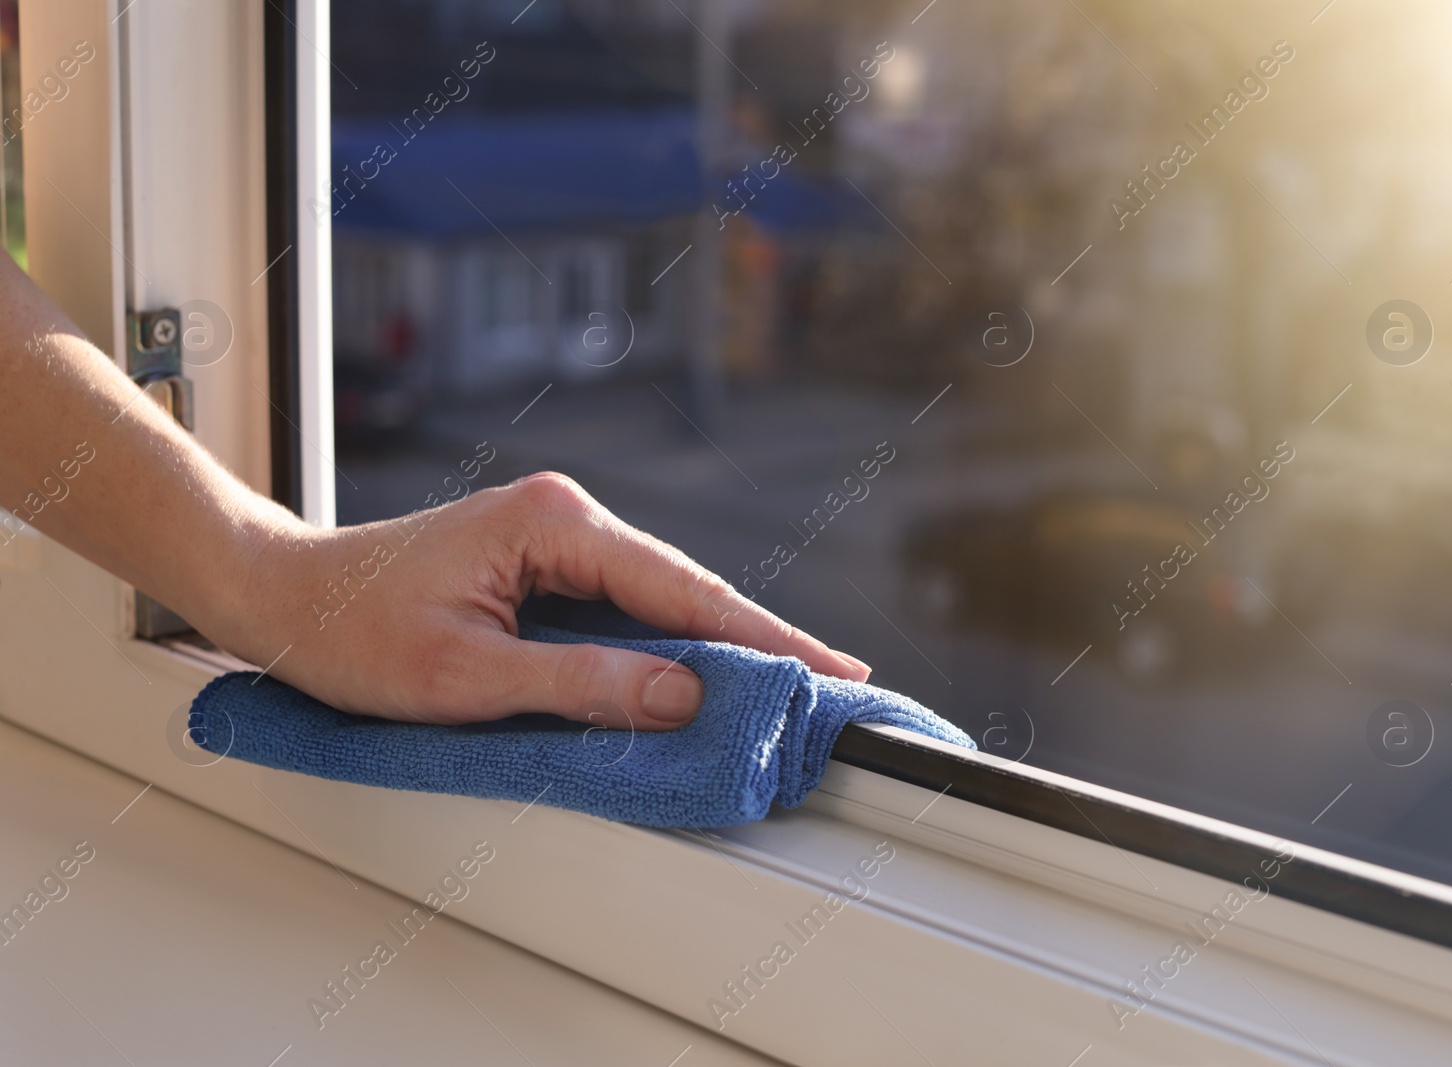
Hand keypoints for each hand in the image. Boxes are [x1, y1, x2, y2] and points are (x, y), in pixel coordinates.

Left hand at [218, 472, 871, 728]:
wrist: (285, 598)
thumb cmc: (355, 631)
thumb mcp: (468, 676)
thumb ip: (580, 685)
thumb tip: (683, 693)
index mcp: (554, 523)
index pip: (682, 587)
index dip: (761, 635)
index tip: (827, 668)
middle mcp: (565, 517)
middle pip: (684, 586)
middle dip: (754, 639)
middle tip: (828, 685)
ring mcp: (556, 537)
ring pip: (658, 597)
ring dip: (713, 643)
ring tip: (780, 685)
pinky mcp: (544, 563)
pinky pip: (623, 606)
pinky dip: (665, 642)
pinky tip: (700, 672)